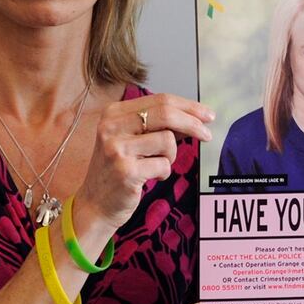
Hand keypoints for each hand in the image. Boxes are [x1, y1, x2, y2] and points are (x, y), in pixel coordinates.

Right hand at [75, 93, 213, 233]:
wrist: (96, 203)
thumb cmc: (119, 169)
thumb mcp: (133, 139)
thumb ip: (159, 125)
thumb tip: (196, 116)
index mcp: (114, 112)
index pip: (160, 100)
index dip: (188, 106)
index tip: (207, 114)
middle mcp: (111, 126)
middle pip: (166, 113)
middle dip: (193, 123)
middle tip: (208, 135)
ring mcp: (116, 148)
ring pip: (167, 140)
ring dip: (171, 155)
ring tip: (157, 165)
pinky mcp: (125, 171)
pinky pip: (163, 165)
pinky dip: (164, 172)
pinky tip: (150, 177)